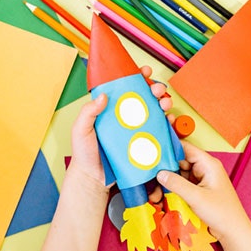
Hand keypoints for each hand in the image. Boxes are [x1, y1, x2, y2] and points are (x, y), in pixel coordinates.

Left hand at [68, 66, 171, 192]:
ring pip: (154, 111)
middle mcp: (125, 116)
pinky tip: (169, 120)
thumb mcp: (81, 129)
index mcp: (110, 109)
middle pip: (144, 96)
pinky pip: (159, 131)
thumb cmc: (84, 153)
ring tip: (165, 104)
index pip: (124, 88)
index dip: (136, 77)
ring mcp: (135, 129)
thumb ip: (88, 112)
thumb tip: (103, 96)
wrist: (94, 178)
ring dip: (164, 103)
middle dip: (155, 88)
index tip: (145, 71)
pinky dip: (167, 123)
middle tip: (158, 90)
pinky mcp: (144, 142)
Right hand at [156, 141, 250, 243]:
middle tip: (151, 178)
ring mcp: (201, 179)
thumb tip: (159, 174)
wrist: (233, 232)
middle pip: (179, 162)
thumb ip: (176, 184)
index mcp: (208, 164)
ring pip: (178, 174)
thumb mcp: (196, 197)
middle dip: (165, 170)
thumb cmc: (222, 213)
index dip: (169, 149)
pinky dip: (172, 189)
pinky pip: (181, 184)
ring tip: (155, 193)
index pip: (185, 148)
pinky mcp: (198, 189)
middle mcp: (204, 169)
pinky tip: (163, 197)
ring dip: (167, 182)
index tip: (153, 153)